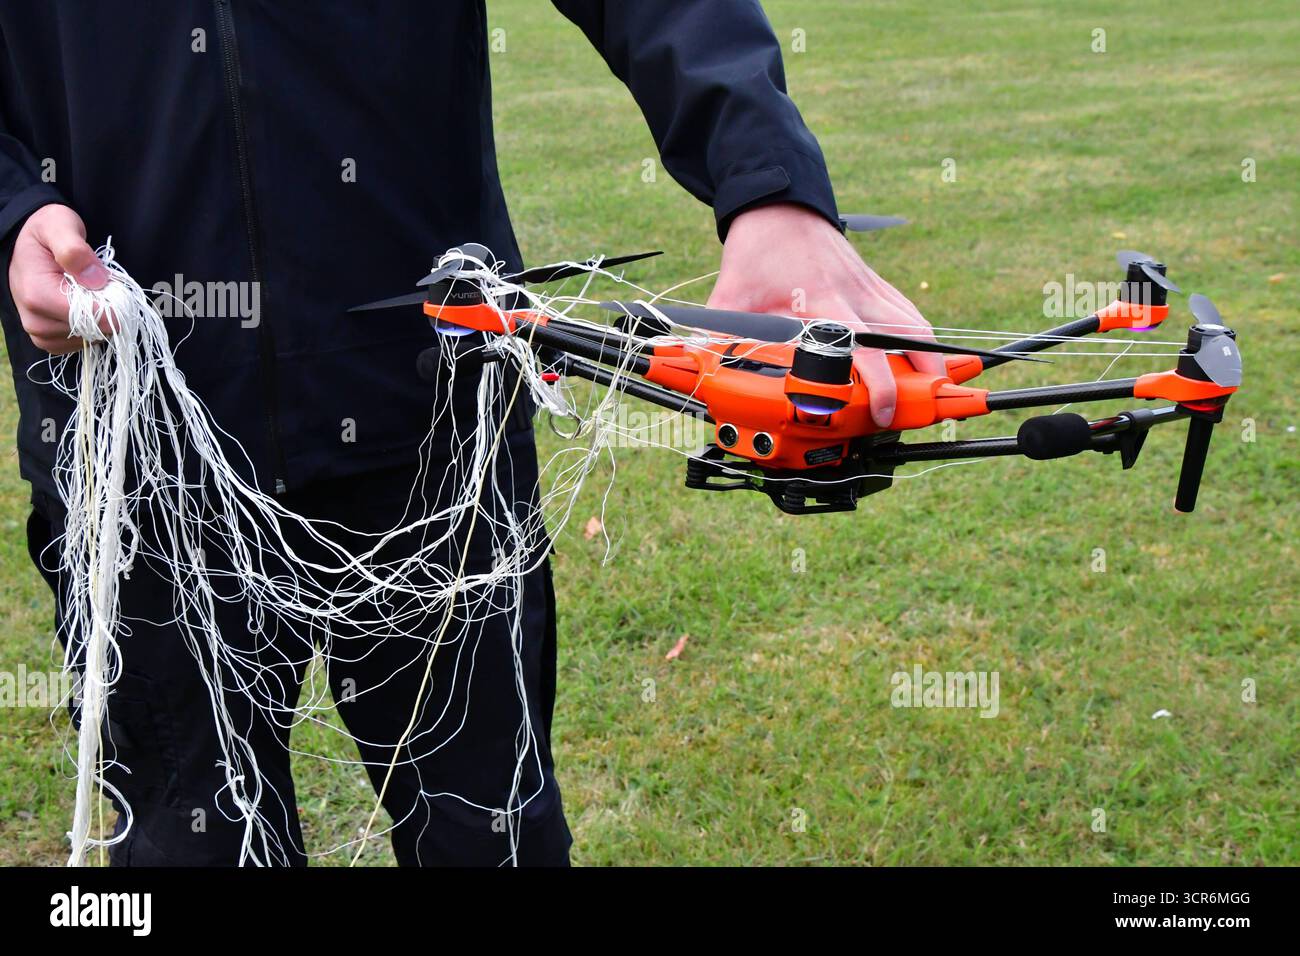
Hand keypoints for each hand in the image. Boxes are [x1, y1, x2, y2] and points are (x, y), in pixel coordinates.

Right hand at [8, 204, 110, 353]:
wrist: (26, 244)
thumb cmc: (45, 232)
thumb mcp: (59, 226)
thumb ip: (74, 250)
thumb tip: (95, 279)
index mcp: (38, 296)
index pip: (92, 318)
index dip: (113, 303)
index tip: (112, 283)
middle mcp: (36, 320)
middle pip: (94, 330)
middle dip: (107, 309)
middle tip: (99, 284)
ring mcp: (41, 332)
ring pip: (90, 339)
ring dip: (100, 319)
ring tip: (89, 292)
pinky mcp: (48, 338)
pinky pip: (81, 343)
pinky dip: (91, 328)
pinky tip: (86, 306)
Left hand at [708, 202, 944, 426]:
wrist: (778, 204)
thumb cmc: (757, 250)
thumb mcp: (730, 294)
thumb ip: (714, 335)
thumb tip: (692, 367)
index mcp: (821, 302)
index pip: (858, 347)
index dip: (876, 381)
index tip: (880, 409)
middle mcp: (854, 295)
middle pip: (903, 337)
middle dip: (922, 373)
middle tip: (922, 409)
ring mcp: (868, 287)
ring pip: (914, 323)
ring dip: (930, 356)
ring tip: (934, 388)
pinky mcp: (874, 283)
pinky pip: (907, 312)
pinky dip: (920, 336)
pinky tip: (924, 356)